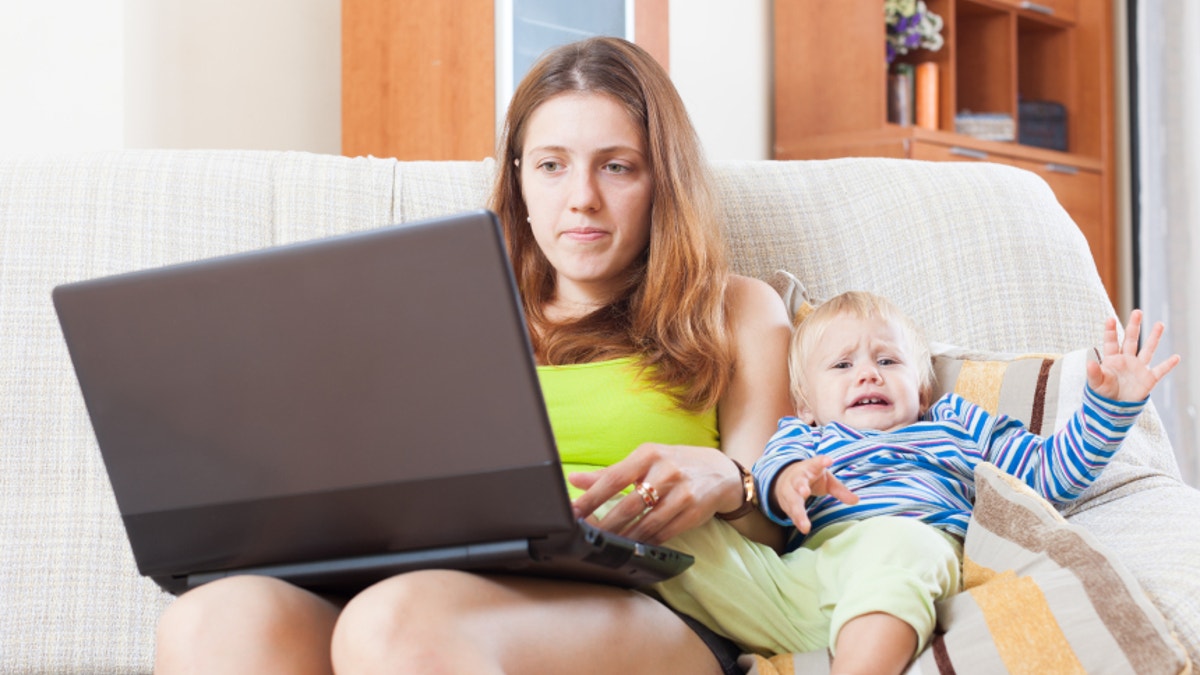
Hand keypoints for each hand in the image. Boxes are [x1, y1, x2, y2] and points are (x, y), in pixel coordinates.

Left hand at [569, 443, 740, 544]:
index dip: (590, 498)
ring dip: (624, 538)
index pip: (613, 478)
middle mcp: (665, 471)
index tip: (572, 512)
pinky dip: (646, 541)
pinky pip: (664, 532)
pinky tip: (633, 546)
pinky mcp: (693, 512)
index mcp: (648, 454)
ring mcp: (681, 492)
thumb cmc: (675, 464)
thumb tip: (575, 480)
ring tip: (606, 546)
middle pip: (628, 505)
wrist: (721, 472)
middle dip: (604, 524)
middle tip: (586, 537)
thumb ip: (610, 473)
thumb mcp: (645, 460)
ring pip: (646, 523)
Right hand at [774, 456, 857, 533]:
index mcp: (809, 468)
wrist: (784, 478)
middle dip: (800, 487)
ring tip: (805, 525)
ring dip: (798, 512)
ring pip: (793, 501)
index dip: (821, 461)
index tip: (828, 460)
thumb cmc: (811, 479)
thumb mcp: (826, 481)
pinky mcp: (786, 503)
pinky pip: (791, 512)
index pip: (815, 463)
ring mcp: (789, 491)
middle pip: (798, 483)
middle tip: (805, 492)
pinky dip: (797, 520)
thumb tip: (856, 500)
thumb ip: (840, 490)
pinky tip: (804, 528)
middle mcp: (797, 479)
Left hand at [1087, 310, 1179, 402]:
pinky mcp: (1148, 379)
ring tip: (1159, 324)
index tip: (1109, 319)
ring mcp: (1138, 368)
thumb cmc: (1103, 393)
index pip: (1111, 342)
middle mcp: (1126, 360)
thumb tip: (1089, 363)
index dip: (1110, 331)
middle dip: (1133, 326)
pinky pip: (1160, 370)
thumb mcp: (1095, 383)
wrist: (1115, 408)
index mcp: (1112, 359)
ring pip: (1147, 349)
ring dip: (1154, 337)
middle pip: (1130, 340)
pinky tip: (1176, 357)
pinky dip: (1168, 365)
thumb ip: (1093, 373)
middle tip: (1137, 312)